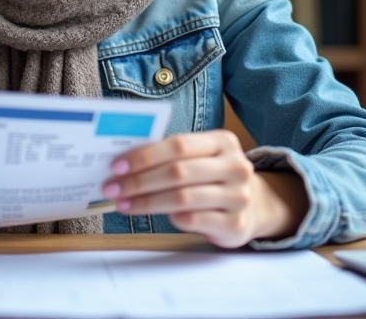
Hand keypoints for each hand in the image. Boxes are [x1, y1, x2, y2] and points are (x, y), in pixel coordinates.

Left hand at [101, 130, 307, 248]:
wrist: (255, 206)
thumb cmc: (213, 177)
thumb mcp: (201, 158)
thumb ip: (172, 155)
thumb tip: (124, 161)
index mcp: (223, 141)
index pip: (178, 144)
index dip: (145, 155)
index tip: (117, 166)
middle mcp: (235, 166)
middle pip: (177, 172)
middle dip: (138, 181)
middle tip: (111, 187)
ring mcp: (238, 196)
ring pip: (182, 198)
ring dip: (146, 202)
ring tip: (122, 203)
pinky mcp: (236, 224)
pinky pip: (193, 219)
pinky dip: (170, 217)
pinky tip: (155, 216)